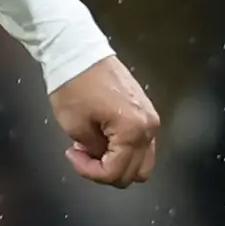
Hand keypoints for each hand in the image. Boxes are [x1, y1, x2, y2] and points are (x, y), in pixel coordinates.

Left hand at [52, 55, 160, 186]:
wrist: (79, 52)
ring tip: (93, 148)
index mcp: (133, 131)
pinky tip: (102, 137)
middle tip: (83, 156)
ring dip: (118, 162)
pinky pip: (141, 143)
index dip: (90, 172)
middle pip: (135, 172)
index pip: (116, 172)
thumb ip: (93, 150)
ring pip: (142, 160)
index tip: (73, 156)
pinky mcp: (146, 110)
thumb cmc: (75, 85)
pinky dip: (124, 149)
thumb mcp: (75, 126)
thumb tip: (100, 157)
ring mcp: (150, 118)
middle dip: (106, 171)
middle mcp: (149, 126)